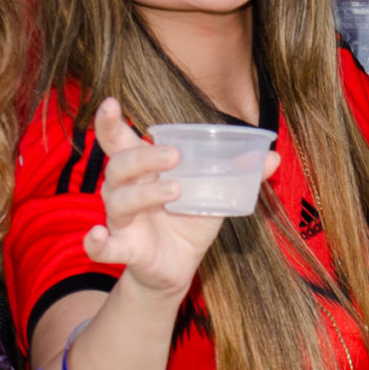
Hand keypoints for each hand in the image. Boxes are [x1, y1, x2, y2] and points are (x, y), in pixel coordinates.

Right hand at [81, 98, 270, 297]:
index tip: (110, 103)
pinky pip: (101, 246)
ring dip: (143, 193)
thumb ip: (239, 173)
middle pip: (119, 165)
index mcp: (143, 169)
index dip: (109, 122)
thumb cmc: (189, 220)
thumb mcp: (215, 193)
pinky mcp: (124, 248)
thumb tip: (272, 156)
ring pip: (119, 200)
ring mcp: (121, 220)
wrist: (179, 266)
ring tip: (175, 190)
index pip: (119, 140)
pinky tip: (96, 236)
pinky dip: (96, 242)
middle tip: (174, 154)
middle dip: (144, 156)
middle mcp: (124, 190)